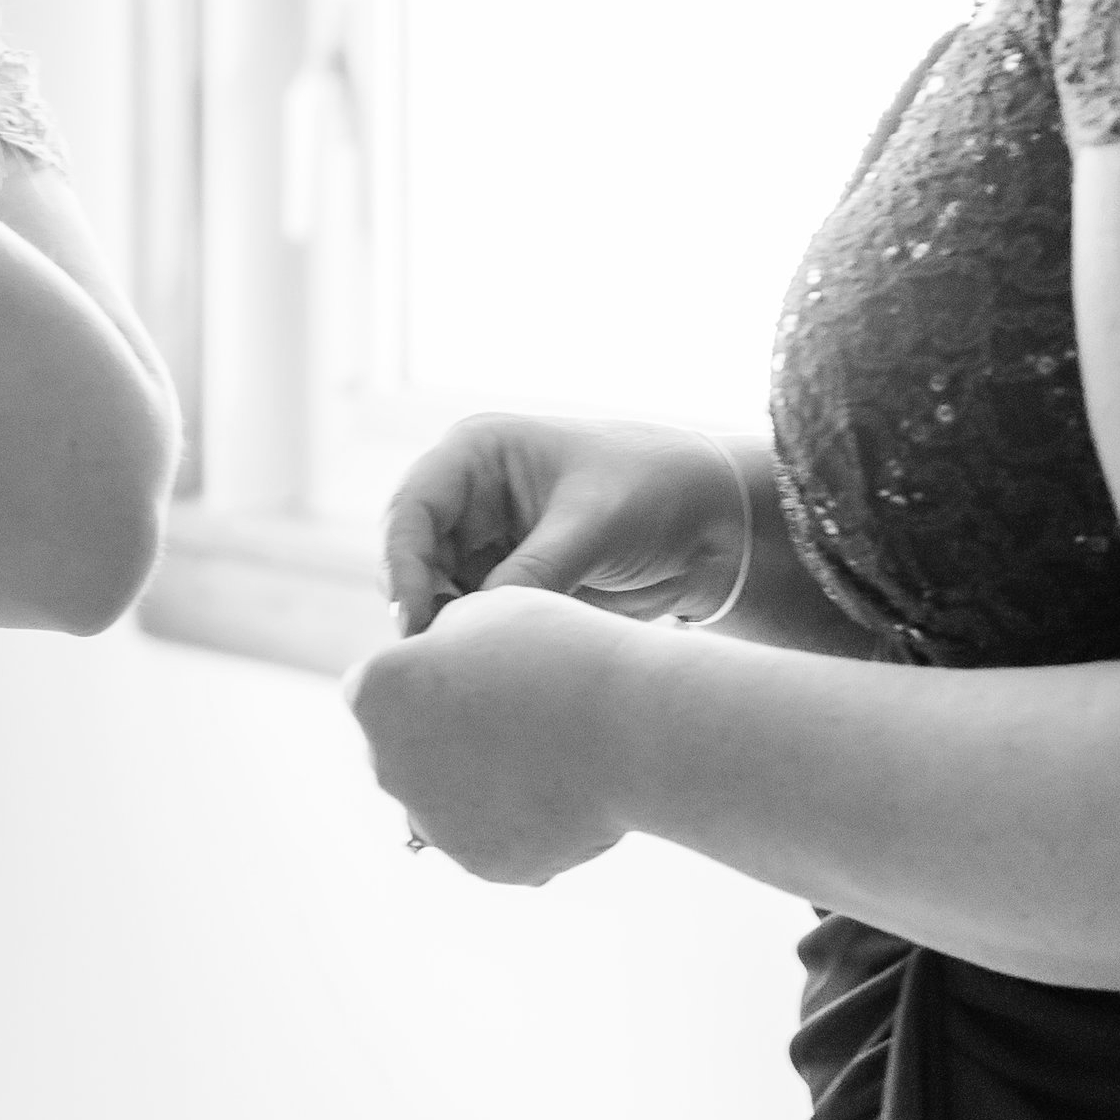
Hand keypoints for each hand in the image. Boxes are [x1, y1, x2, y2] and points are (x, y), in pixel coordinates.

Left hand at [344, 588, 634, 884]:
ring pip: (450, 801)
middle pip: (408, 752)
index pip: (381, 689)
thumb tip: (434, 668)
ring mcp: (432, 822)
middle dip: (448, 738)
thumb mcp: (485, 613)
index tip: (481, 674)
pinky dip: (523, 823)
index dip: (430, 678)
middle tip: (518, 717)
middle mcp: (386, 765)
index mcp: (373, 694)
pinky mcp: (481, 864)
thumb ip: (441, 644)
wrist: (632, 727)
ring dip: (486, 783)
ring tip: (552, 755)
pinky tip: (567, 794)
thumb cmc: (560, 654)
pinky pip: (494, 840)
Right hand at [383, 412, 749, 637]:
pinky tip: (494, 666)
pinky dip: (476, 640)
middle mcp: (470, 495)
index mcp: (477, 453)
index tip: (413, 621)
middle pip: (411, 556)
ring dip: (448, 627)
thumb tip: (469, 630)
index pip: (412, 509)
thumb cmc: (657, 491)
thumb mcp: (590, 527)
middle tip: (438, 657)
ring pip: (435, 593)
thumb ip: (529, 572)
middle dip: (419, 604)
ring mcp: (486, 540)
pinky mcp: (508, 580)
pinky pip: (472, 615)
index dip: (401, 565)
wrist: (717, 525)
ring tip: (473, 664)